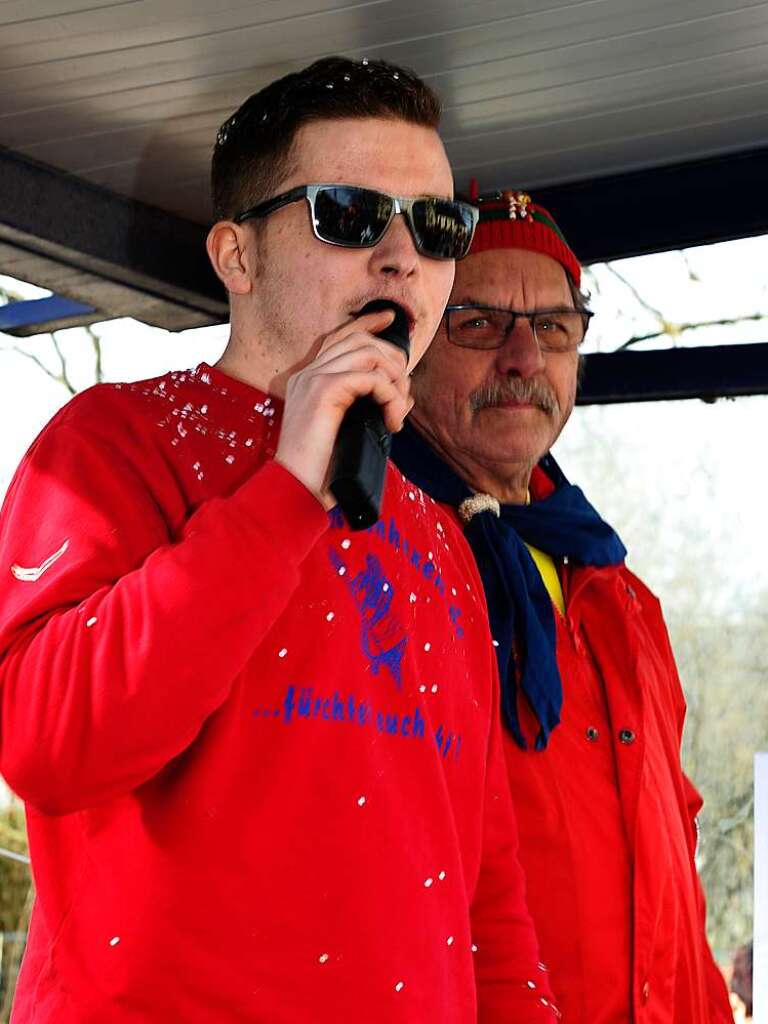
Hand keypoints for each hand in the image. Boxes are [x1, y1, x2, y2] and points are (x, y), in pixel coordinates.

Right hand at [275, 309, 412, 507]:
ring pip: (369, 354)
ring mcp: (313, 379)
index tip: (391, 320)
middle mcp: (307, 374)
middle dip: (393, 359)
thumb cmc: (319, 470)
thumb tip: (403, 395)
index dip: (368, 322)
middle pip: (360, 339)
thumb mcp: (346, 431)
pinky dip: (391, 397)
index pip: (340, 337)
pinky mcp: (324, 391)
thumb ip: (366, 408)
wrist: (295, 488)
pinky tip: (392, 420)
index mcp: (307, 380)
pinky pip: (371, 378)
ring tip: (398, 409)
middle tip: (404, 391)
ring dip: (395, 380)